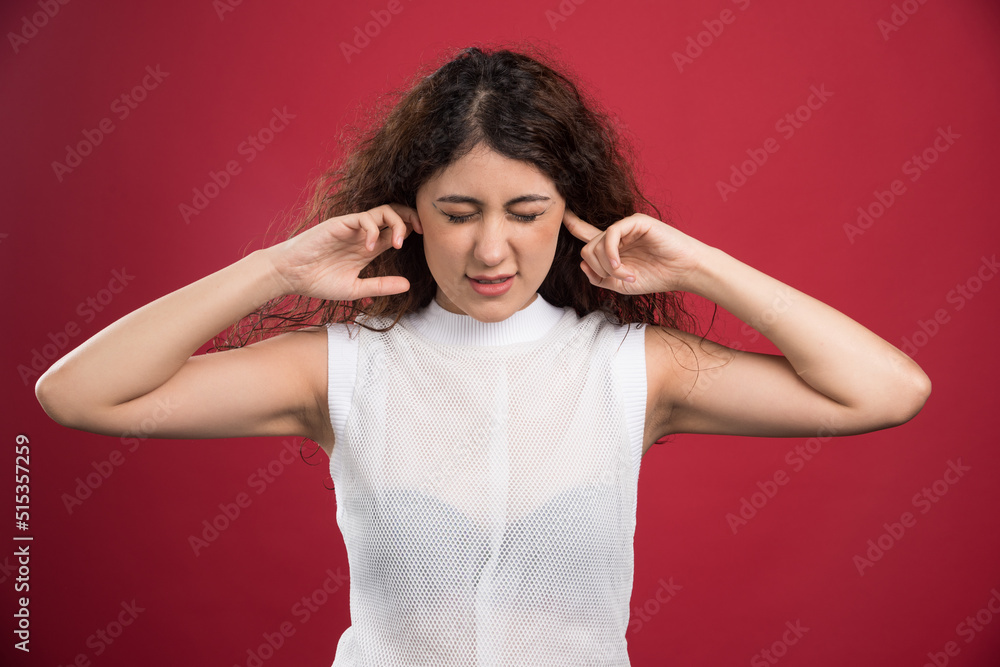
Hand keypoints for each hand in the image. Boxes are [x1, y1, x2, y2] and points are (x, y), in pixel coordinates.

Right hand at [263, 204, 419, 300]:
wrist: (290, 276)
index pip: (397, 230)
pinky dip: (373, 230)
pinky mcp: (340, 224)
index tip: (424, 240)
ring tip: (398, 243)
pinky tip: (370, 247)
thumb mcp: (355, 289)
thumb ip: (380, 286)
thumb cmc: (317, 281)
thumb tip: (408, 285)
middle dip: (412, 217)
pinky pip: (364, 218)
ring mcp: (352, 228)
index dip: (413, 230)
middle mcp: (363, 234)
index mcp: (369, 247)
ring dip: (397, 223)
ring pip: (383, 211)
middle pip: (395, 214)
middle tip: (421, 231)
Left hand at [562, 209, 705, 294]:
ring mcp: (626, 227)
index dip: (572, 224)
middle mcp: (617, 235)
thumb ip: (599, 277)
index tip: (561, 216)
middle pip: (587, 247)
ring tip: (626, 275)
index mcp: (613, 247)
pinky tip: (620, 265)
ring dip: (607, 265)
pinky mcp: (636, 222)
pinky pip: (610, 234)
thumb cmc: (657, 277)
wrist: (684, 272)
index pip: (586, 234)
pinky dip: (610, 253)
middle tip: (618, 278)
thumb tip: (582, 265)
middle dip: (597, 268)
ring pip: (596, 243)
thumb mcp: (621, 285)